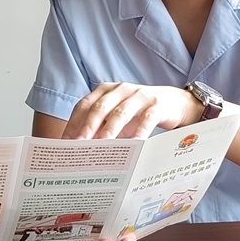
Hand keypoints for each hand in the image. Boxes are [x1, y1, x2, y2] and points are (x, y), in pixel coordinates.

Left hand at [62, 83, 198, 139]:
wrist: (174, 102)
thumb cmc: (139, 112)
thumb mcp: (118, 116)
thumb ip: (100, 127)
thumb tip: (79, 150)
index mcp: (105, 91)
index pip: (84, 105)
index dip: (73, 123)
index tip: (65, 143)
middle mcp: (120, 90)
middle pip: (99, 108)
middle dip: (87, 127)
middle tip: (79, 145)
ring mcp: (139, 96)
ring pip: (120, 113)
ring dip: (109, 131)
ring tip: (102, 147)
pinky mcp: (157, 105)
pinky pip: (146, 119)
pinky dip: (139, 132)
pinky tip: (133, 145)